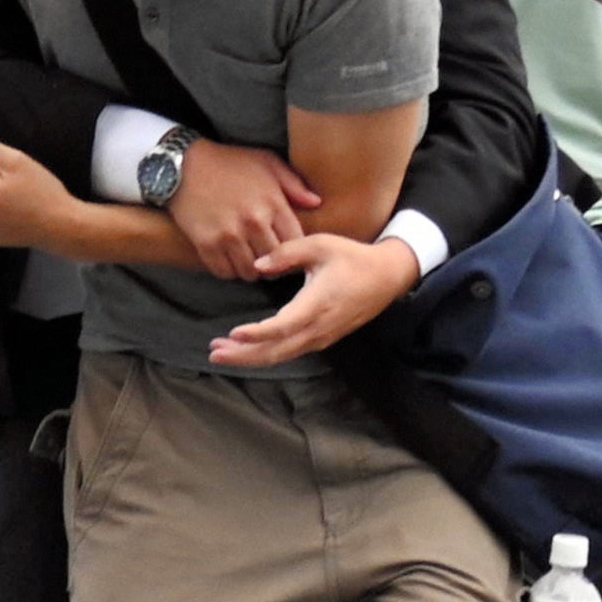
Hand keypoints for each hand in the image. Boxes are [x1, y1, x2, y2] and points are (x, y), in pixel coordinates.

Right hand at [169, 139, 319, 280]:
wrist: (182, 164)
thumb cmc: (229, 162)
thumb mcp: (266, 162)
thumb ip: (294, 184)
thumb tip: (316, 203)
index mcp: (272, 203)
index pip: (295, 242)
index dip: (295, 250)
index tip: (289, 250)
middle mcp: (253, 222)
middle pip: (274, 260)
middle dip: (275, 263)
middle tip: (269, 260)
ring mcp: (228, 234)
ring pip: (250, 271)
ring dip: (252, 269)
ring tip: (250, 260)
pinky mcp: (205, 243)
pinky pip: (225, 272)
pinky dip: (229, 270)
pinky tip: (230, 258)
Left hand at [206, 231, 420, 368]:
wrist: (388, 277)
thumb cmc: (353, 257)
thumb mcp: (320, 244)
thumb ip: (286, 252)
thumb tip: (258, 265)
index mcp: (318, 303)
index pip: (284, 326)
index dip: (258, 333)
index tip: (234, 333)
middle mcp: (319, 327)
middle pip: (278, 350)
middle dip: (244, 355)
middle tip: (214, 353)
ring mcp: (322, 337)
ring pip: (282, 355)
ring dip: (251, 357)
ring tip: (221, 352)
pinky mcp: (323, 339)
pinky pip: (291, 352)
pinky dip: (266, 354)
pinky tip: (247, 349)